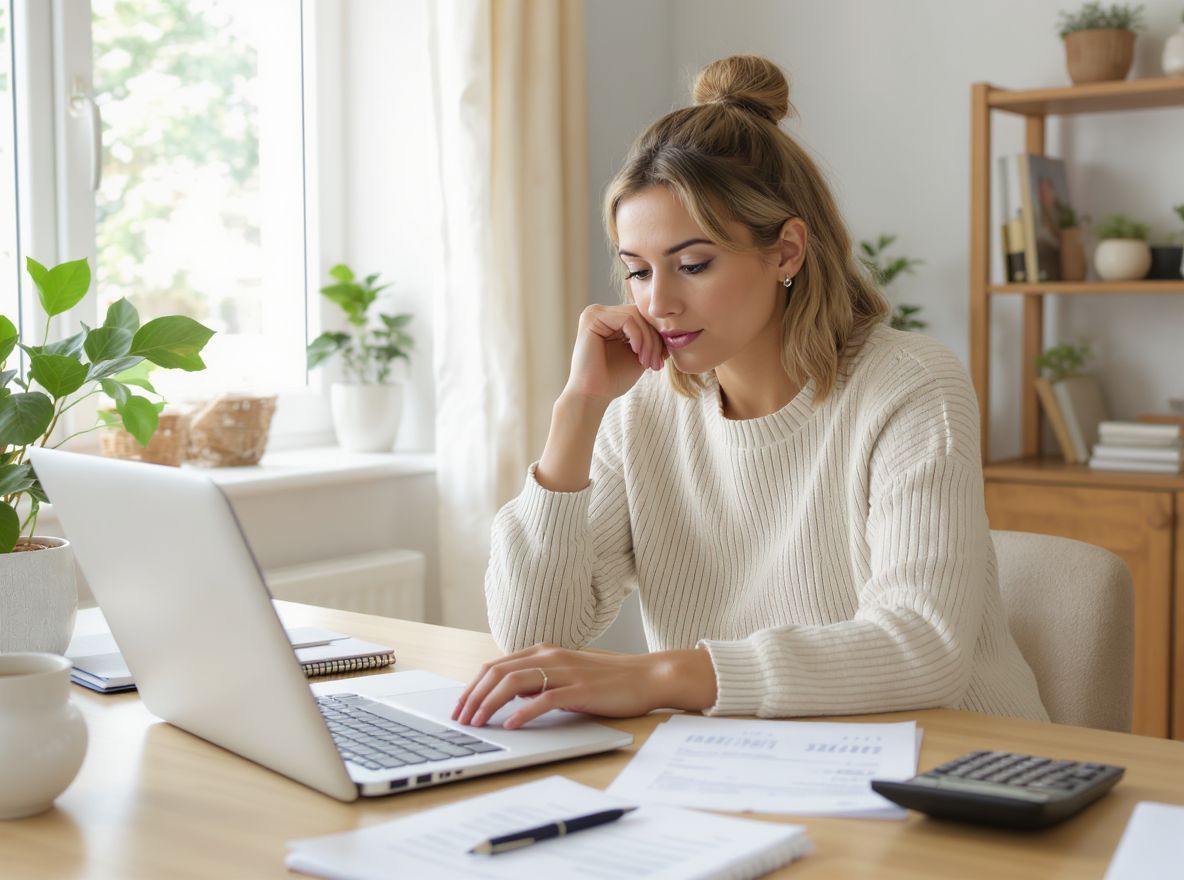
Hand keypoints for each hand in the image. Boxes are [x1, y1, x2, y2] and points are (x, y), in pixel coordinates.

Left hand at [451, 643, 717, 729]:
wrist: (647, 676)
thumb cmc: (608, 680)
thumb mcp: (567, 677)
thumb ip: (540, 683)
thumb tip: (511, 698)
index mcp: (544, 652)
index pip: (496, 666)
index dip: (473, 687)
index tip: (460, 707)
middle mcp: (550, 656)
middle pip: (498, 672)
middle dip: (473, 696)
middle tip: (460, 719)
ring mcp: (565, 671)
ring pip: (514, 683)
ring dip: (489, 704)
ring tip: (477, 723)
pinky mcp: (580, 689)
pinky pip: (543, 699)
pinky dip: (522, 712)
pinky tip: (510, 725)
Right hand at [564, 304, 668, 404]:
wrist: (593, 395)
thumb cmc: (613, 379)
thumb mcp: (639, 355)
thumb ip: (650, 338)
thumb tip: (671, 328)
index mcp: (609, 320)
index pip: (642, 317)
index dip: (657, 336)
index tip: (662, 359)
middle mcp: (600, 312)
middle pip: (640, 314)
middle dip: (654, 339)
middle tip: (656, 363)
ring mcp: (594, 313)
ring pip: (635, 316)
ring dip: (648, 341)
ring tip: (647, 363)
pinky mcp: (591, 318)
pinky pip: (626, 319)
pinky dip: (638, 336)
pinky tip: (637, 353)